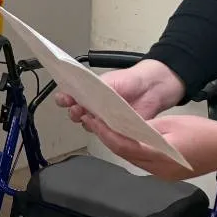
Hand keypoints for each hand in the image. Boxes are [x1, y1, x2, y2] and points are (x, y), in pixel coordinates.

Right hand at [59, 58, 185, 122]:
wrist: (151, 88)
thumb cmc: (128, 81)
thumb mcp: (107, 82)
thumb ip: (92, 91)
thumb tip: (81, 98)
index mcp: (86, 94)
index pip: (69, 98)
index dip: (64, 99)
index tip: (65, 99)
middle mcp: (93, 108)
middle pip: (76, 115)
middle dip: (73, 113)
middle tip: (77, 109)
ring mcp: (105, 120)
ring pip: (90, 126)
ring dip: (87, 123)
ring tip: (90, 118)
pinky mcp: (118, 130)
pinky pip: (108, 135)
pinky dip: (105, 133)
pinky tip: (105, 127)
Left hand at [77, 112, 216, 180]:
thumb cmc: (203, 133)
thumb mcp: (170, 123)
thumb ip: (145, 126)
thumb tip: (125, 125)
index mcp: (159, 156)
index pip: (123, 147)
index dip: (105, 134)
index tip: (94, 121)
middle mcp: (159, 170)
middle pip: (125, 155)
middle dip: (107, 138)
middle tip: (94, 121)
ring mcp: (164, 175)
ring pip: (132, 159)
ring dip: (118, 144)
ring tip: (106, 127)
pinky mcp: (168, 174)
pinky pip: (144, 162)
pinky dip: (132, 150)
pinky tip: (127, 138)